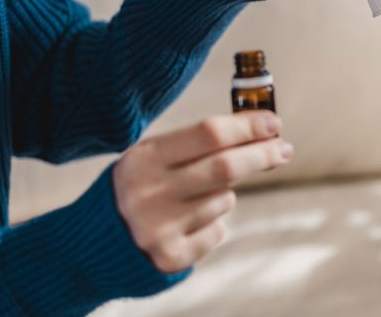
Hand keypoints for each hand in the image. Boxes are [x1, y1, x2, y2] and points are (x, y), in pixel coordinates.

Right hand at [112, 111, 292, 272]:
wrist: (97, 241)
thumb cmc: (140, 185)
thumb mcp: (153, 156)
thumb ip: (198, 144)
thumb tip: (262, 132)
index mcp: (144, 158)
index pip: (208, 133)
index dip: (248, 127)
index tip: (274, 124)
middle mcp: (149, 192)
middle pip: (225, 167)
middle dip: (262, 155)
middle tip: (283, 149)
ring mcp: (159, 228)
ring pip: (224, 199)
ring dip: (224, 193)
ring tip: (194, 196)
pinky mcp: (171, 256)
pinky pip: (217, 230)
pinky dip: (213, 222)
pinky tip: (187, 222)